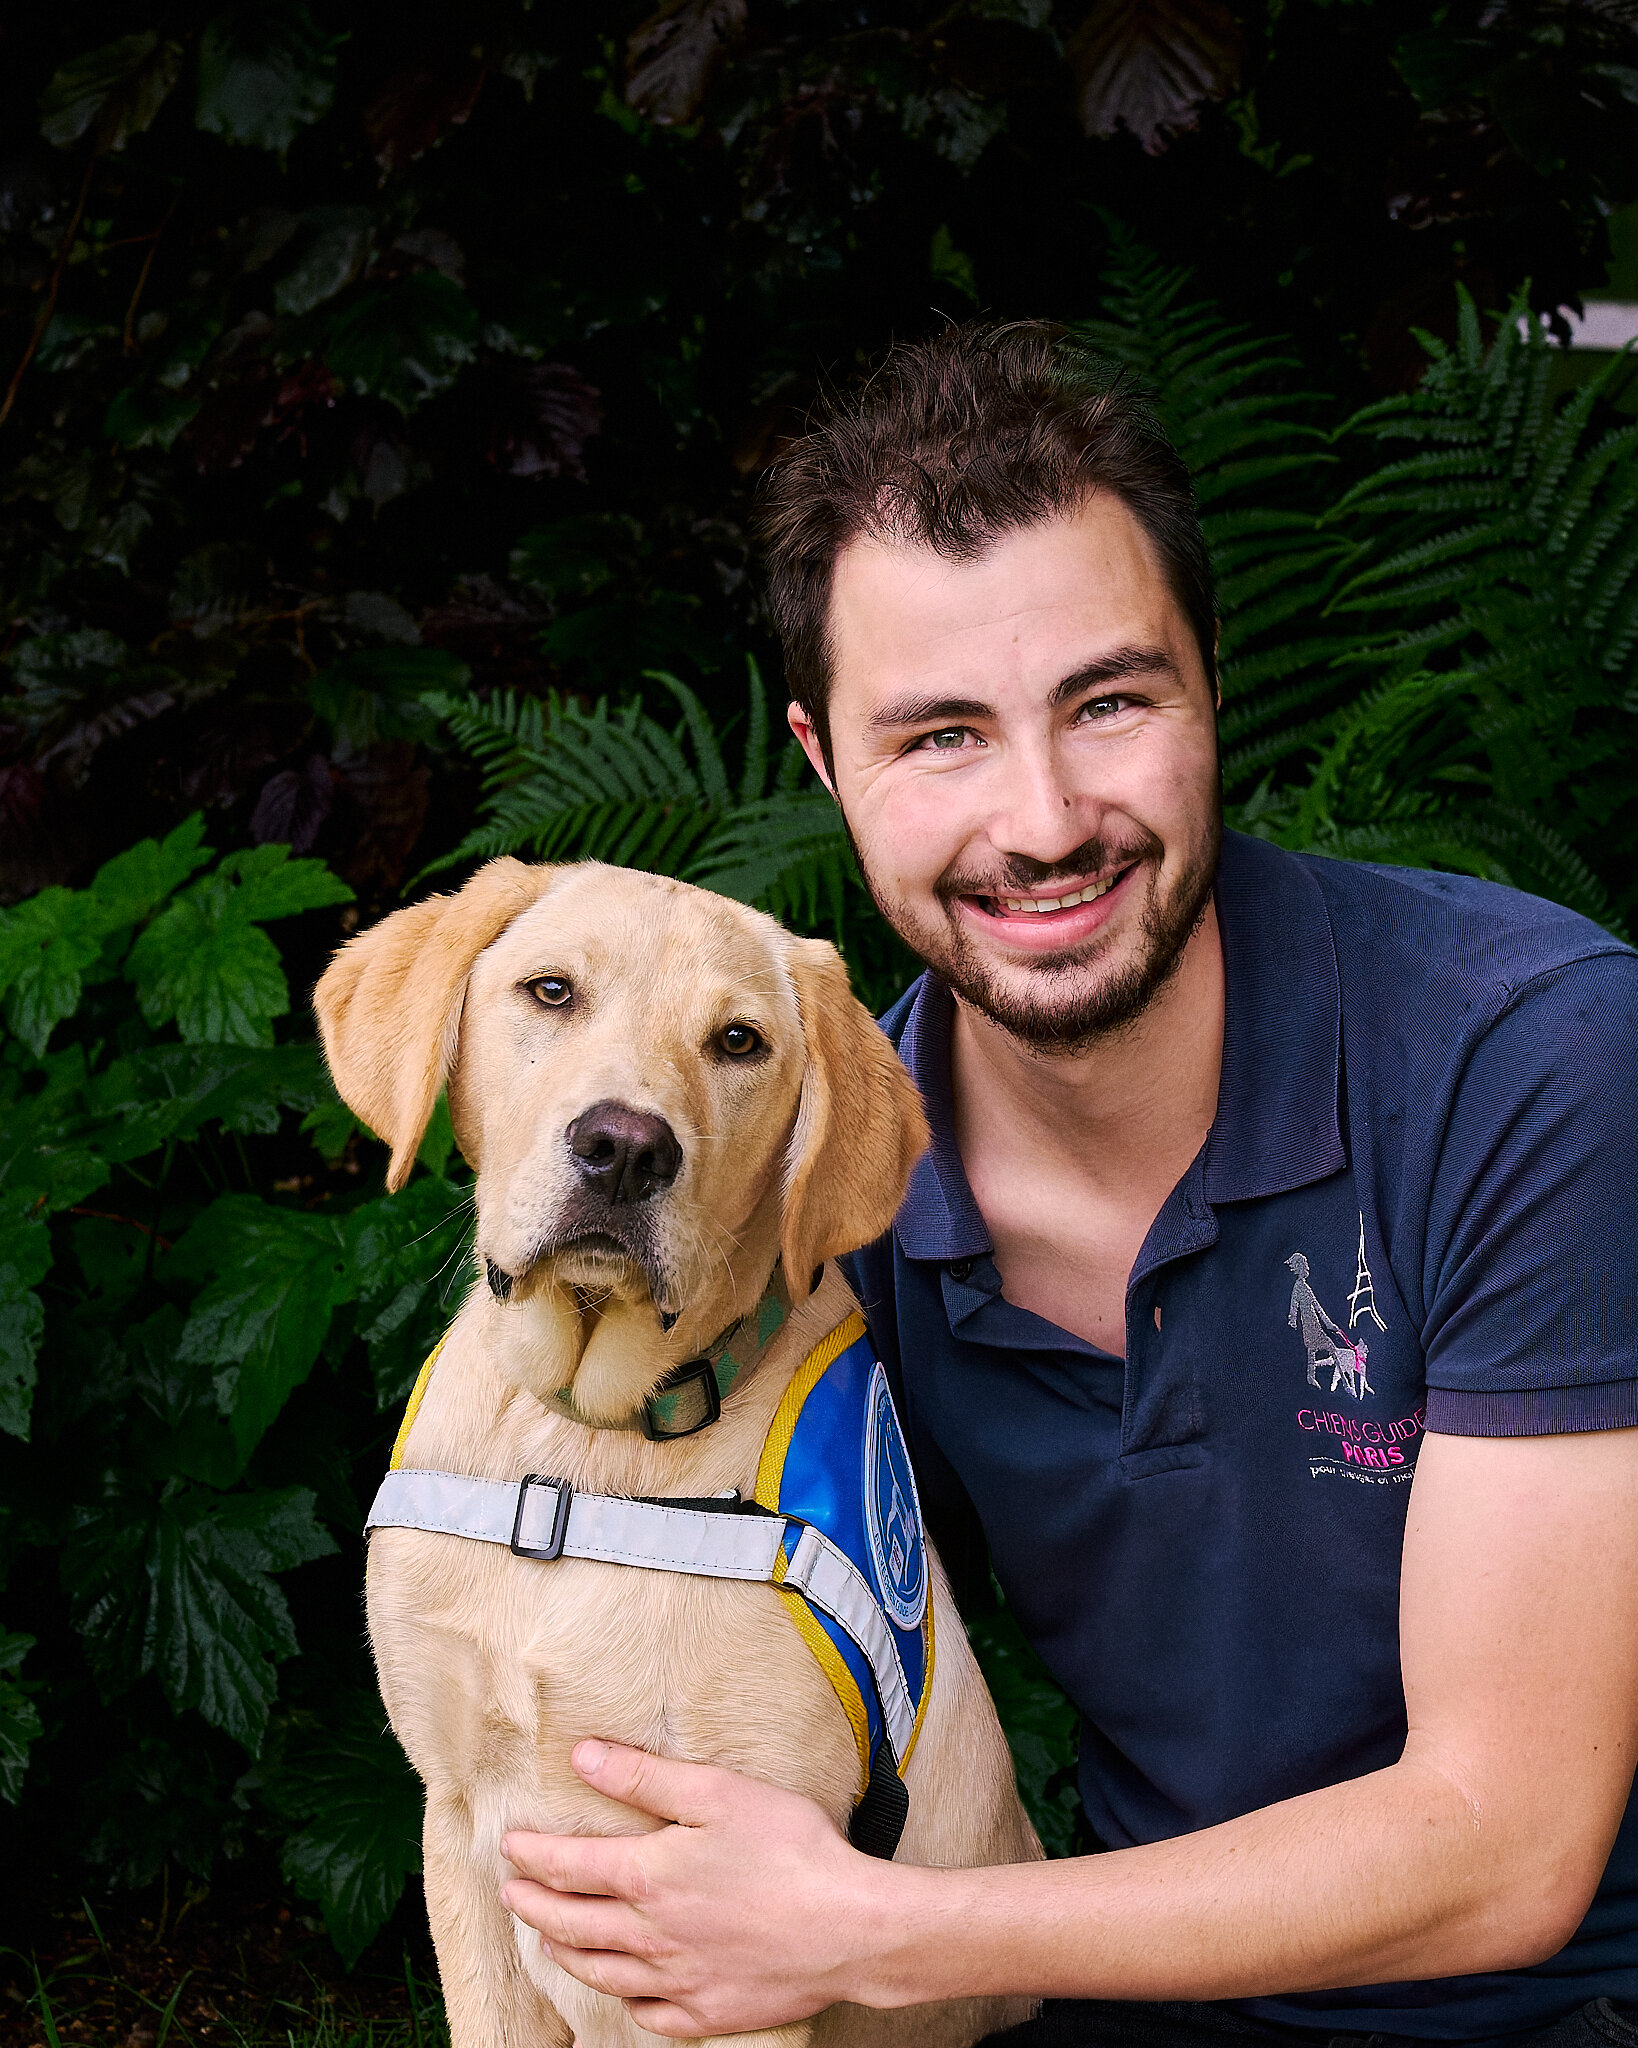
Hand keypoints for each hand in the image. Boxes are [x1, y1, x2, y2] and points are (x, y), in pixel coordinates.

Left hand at [500, 1740, 915, 2036]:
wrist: (849, 1927)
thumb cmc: (789, 1849)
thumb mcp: (716, 1792)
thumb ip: (644, 1777)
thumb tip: (582, 1756)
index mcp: (648, 1878)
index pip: (568, 1867)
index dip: (532, 1856)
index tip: (508, 1846)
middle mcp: (651, 1936)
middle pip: (572, 1924)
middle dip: (534, 1906)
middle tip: (512, 1894)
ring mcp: (678, 1982)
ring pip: (601, 1972)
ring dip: (565, 1953)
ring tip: (548, 1938)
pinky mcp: (709, 2014)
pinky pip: (648, 2014)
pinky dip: (624, 1999)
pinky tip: (623, 1988)